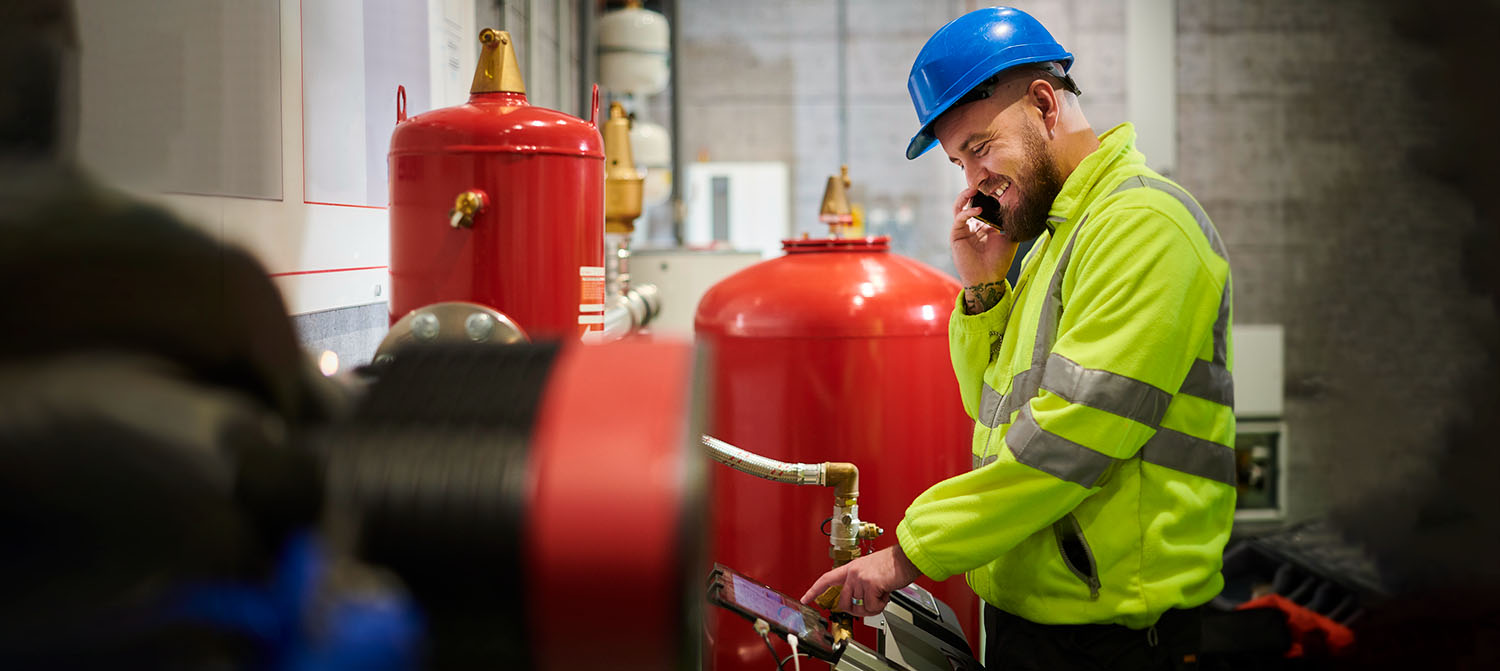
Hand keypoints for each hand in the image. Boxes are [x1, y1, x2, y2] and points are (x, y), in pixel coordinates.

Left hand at [799, 545, 922, 617]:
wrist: (906, 559)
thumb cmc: (892, 566)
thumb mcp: (870, 572)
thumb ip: (859, 585)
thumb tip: (856, 603)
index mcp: (851, 568)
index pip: (827, 579)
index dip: (815, 590)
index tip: (806, 598)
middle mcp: (853, 572)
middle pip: (843, 602)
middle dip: (856, 609)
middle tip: (870, 602)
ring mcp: (860, 578)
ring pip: (859, 606)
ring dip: (873, 606)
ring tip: (882, 593)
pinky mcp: (870, 584)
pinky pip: (871, 607)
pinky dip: (880, 605)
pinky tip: (885, 593)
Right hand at [950, 186, 1018, 289]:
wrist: (989, 278)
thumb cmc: (999, 260)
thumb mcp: (1009, 237)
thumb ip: (1010, 222)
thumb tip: (1017, 206)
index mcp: (983, 225)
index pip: (982, 204)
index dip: (986, 194)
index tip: (995, 184)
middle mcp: (971, 225)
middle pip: (968, 202)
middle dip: (973, 191)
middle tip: (982, 182)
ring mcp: (962, 230)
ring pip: (959, 207)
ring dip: (965, 196)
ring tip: (974, 189)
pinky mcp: (956, 235)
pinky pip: (959, 219)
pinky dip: (967, 212)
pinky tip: (978, 210)